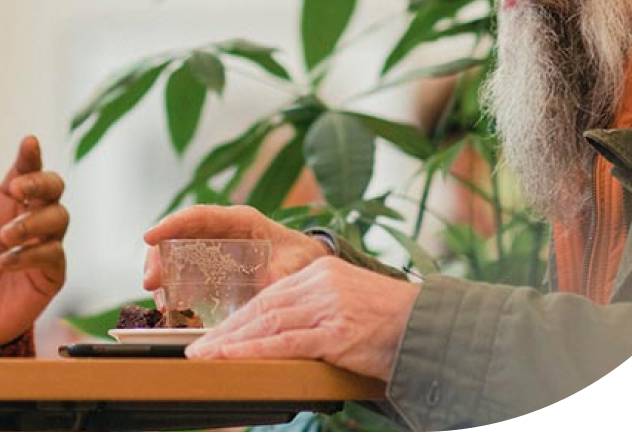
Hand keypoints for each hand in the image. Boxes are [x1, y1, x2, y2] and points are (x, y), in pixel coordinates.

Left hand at [0, 135, 67, 344]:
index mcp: (4, 203)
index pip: (25, 171)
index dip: (30, 156)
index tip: (28, 142)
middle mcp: (28, 219)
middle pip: (54, 187)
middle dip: (42, 182)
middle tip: (20, 189)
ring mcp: (43, 245)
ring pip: (59, 217)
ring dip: (33, 221)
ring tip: (6, 236)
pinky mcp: (50, 274)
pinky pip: (53, 255)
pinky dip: (32, 254)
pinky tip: (5, 262)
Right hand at [142, 204, 329, 290]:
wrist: (310, 266)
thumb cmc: (303, 257)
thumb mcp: (297, 263)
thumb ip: (283, 272)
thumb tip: (268, 284)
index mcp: (240, 221)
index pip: (199, 216)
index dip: (172, 224)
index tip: (150, 236)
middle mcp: (222, 231)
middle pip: (179, 236)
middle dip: (159, 256)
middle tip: (150, 282)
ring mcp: (215, 249)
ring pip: (177, 255)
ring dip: (164, 276)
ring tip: (160, 301)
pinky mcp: (213, 268)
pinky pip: (186, 273)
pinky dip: (175, 288)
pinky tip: (173, 307)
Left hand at [186, 256, 419, 380]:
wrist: (433, 329)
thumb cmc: (393, 326)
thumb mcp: (348, 306)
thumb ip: (315, 313)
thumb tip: (278, 336)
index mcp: (321, 272)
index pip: (270, 296)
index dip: (239, 318)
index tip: (215, 335)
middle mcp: (322, 283)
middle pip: (263, 308)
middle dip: (227, 332)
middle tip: (198, 349)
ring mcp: (330, 306)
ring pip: (269, 324)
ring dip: (232, 343)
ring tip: (206, 357)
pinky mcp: (338, 331)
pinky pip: (287, 342)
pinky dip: (255, 351)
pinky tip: (233, 358)